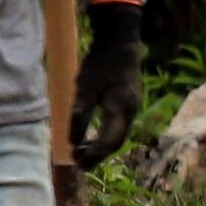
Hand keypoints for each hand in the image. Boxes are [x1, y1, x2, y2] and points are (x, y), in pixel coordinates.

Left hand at [69, 1, 148, 166]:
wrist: (120, 41)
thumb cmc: (101, 63)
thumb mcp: (85, 88)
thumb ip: (80, 115)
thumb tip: (73, 141)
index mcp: (122, 110)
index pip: (109, 142)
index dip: (93, 155)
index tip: (77, 162)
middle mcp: (131, 112)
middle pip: (116, 142)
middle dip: (98, 155)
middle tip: (79, 164)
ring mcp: (132, 107)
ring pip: (118, 134)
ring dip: (101, 146)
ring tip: (82, 152)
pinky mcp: (128, 101)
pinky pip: (118, 125)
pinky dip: (105, 135)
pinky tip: (92, 135)